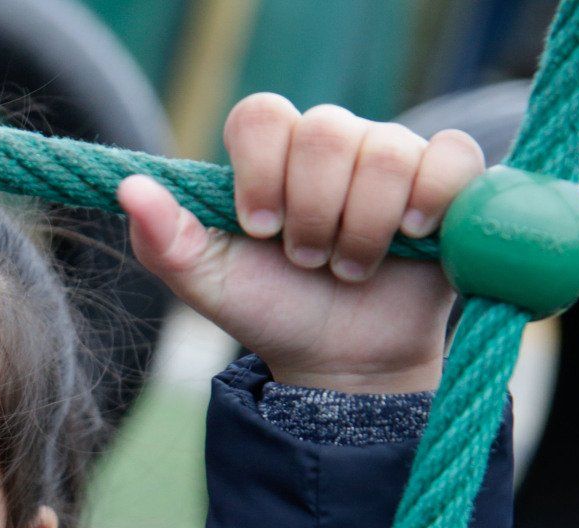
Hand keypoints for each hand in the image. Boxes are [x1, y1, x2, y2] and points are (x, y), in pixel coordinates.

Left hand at [119, 94, 485, 393]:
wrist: (339, 362)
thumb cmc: (272, 311)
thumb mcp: (207, 284)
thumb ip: (164, 238)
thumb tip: (128, 187)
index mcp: (271, 157)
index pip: (261, 114)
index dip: (261, 170)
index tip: (258, 228)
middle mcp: (333, 145)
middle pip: (327, 130)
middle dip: (312, 211)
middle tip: (306, 260)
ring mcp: (392, 158)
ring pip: (385, 150)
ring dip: (361, 227)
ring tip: (349, 269)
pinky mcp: (448, 182)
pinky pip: (450, 156)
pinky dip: (430, 199)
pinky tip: (413, 238)